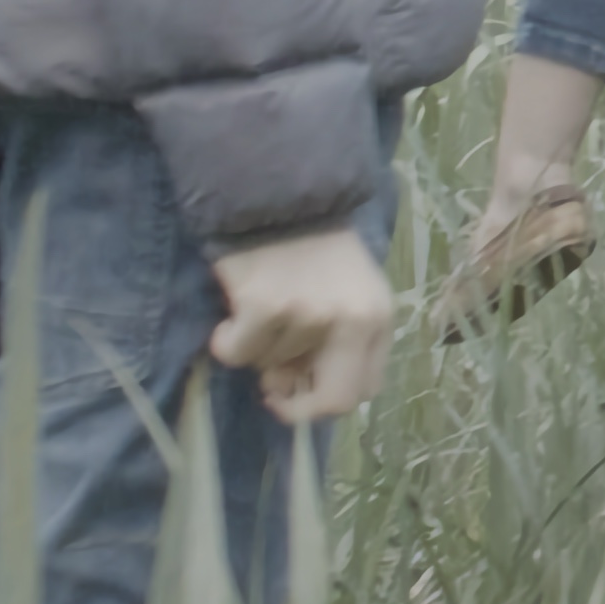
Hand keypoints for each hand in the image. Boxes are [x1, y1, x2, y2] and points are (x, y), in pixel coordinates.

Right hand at [211, 227, 400, 425]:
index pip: (364, 390)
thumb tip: (292, 391)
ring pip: (272, 370)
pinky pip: (237, 353)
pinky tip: (232, 312)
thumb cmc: (309, 249)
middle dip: (297, 407)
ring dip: (257, 350)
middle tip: (271, 388)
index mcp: (378, 317)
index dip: (325, 401)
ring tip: (258, 311)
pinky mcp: (267, 307)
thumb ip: (332, 344)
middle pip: (333, 401)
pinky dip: (226, 341)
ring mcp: (311, 314)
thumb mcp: (342, 295)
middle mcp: (354, 320)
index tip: (298, 392)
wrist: (276, 196)